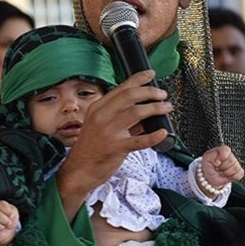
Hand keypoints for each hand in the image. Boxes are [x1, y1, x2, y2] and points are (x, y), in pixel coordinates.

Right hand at [0, 200, 19, 245]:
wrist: (7, 230)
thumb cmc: (10, 220)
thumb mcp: (14, 214)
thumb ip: (13, 214)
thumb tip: (10, 216)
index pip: (2, 205)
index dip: (9, 212)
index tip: (11, 216)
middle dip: (5, 220)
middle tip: (8, 223)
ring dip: (1, 227)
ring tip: (3, 227)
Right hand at [56, 70, 171, 206]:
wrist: (78, 171)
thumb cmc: (90, 149)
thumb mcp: (101, 127)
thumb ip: (122, 118)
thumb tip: (145, 110)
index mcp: (97, 108)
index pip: (121, 88)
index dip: (138, 80)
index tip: (150, 75)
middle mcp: (102, 117)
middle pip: (130, 96)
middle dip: (150, 92)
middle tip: (162, 94)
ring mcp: (109, 132)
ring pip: (136, 113)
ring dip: (155, 108)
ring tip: (166, 108)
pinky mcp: (116, 148)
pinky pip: (139, 140)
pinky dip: (153, 136)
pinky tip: (163, 133)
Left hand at [200, 145, 243, 187]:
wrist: (210, 176)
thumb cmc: (209, 165)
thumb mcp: (206, 158)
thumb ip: (211, 155)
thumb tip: (218, 162)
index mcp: (222, 150)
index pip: (226, 151)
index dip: (221, 157)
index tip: (216, 163)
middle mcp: (230, 155)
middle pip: (231, 160)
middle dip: (222, 167)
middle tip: (217, 168)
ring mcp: (236, 163)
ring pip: (235, 168)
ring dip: (226, 173)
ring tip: (221, 172)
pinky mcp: (239, 171)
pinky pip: (240, 174)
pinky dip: (232, 177)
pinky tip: (226, 175)